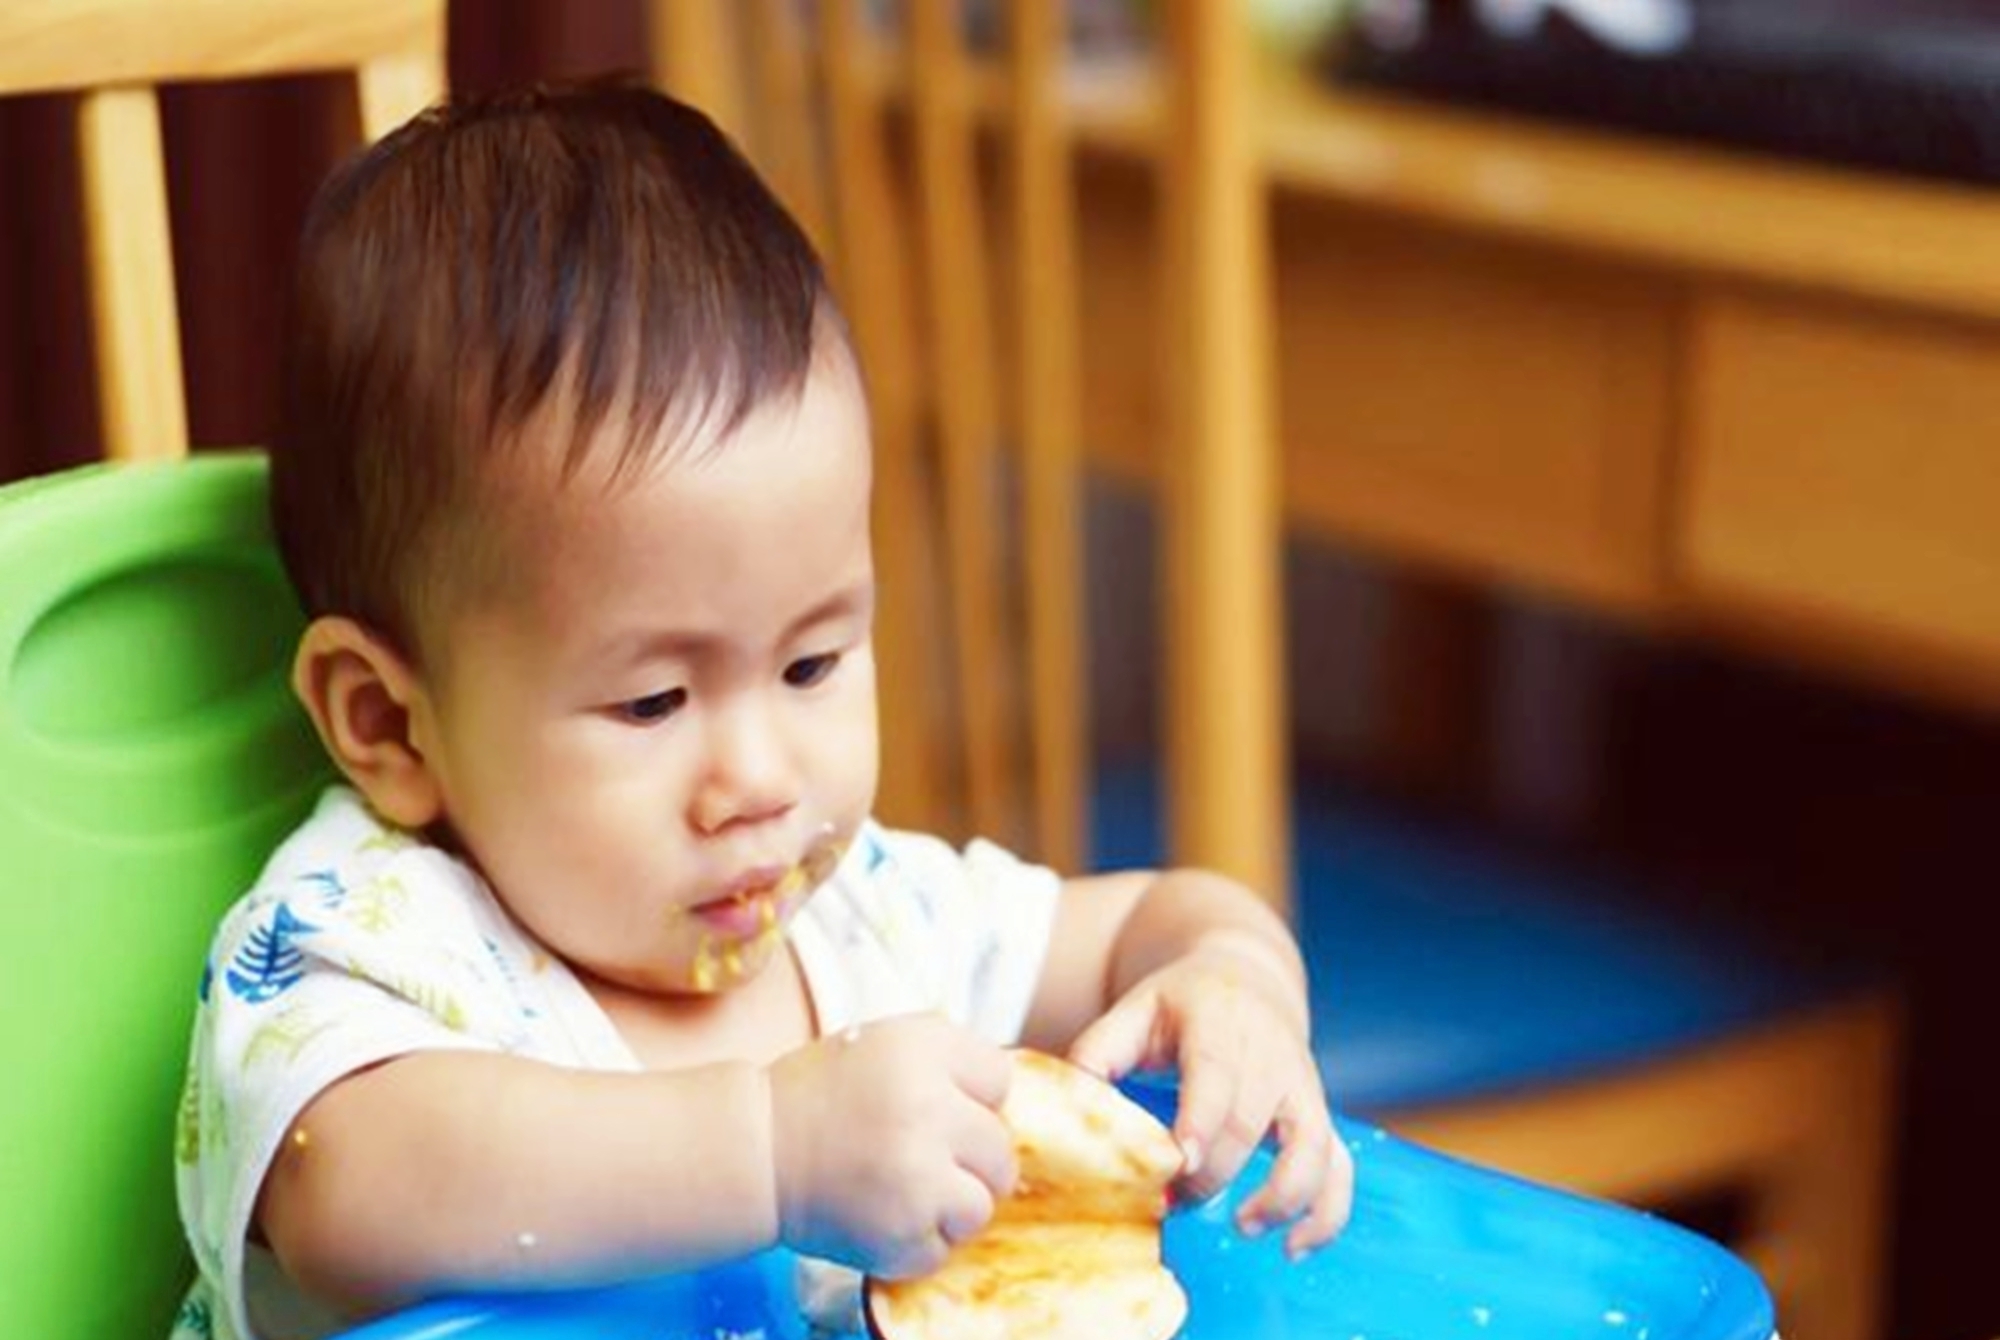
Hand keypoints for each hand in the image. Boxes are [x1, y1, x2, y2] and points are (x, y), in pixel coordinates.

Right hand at [767, 1014, 1016, 1277]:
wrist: (754, 1150)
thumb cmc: (822, 1094)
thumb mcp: (887, 1042)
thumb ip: (950, 1058)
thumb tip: (1007, 1099)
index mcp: (925, 1049)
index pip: (999, 1079)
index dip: (969, 1096)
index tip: (932, 1104)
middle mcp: (928, 1108)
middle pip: (1001, 1149)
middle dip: (967, 1158)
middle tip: (917, 1155)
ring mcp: (918, 1176)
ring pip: (981, 1205)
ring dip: (949, 1206)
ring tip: (901, 1189)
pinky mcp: (902, 1233)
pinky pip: (943, 1249)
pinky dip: (915, 1242)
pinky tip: (879, 1214)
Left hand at [1068, 940, 1351, 1257]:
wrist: (1248, 976)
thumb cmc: (1182, 1004)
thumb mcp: (1135, 1008)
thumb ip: (1099, 1051)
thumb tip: (1070, 1107)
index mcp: (1217, 1025)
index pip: (1215, 1075)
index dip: (1201, 1121)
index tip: (1180, 1163)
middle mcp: (1269, 1056)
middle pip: (1251, 1123)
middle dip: (1212, 1175)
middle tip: (1168, 1203)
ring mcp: (1302, 1087)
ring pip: (1314, 1146)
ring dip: (1283, 1196)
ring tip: (1241, 1226)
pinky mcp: (1318, 1115)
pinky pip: (1339, 1168)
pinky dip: (1327, 1213)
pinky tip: (1292, 1247)